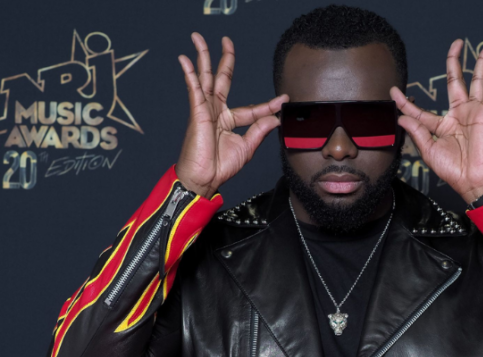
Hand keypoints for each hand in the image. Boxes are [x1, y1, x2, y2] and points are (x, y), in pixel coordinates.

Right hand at [175, 33, 288, 198]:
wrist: (204, 179)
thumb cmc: (219, 167)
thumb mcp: (247, 147)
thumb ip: (259, 130)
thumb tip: (274, 117)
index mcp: (229, 121)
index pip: (252, 108)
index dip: (269, 105)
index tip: (283, 99)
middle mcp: (217, 112)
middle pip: (222, 79)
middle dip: (225, 60)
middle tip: (227, 41)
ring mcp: (206, 110)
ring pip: (205, 78)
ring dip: (202, 57)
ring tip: (199, 38)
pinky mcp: (197, 113)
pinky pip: (194, 89)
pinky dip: (190, 74)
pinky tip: (185, 59)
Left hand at [390, 40, 482, 203]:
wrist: (473, 181)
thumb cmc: (453, 171)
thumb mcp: (428, 151)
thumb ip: (416, 131)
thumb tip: (401, 116)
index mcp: (441, 126)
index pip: (419, 110)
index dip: (405, 102)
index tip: (393, 91)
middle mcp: (457, 115)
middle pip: (455, 82)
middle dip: (455, 62)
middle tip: (456, 43)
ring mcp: (473, 113)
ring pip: (478, 81)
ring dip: (482, 63)